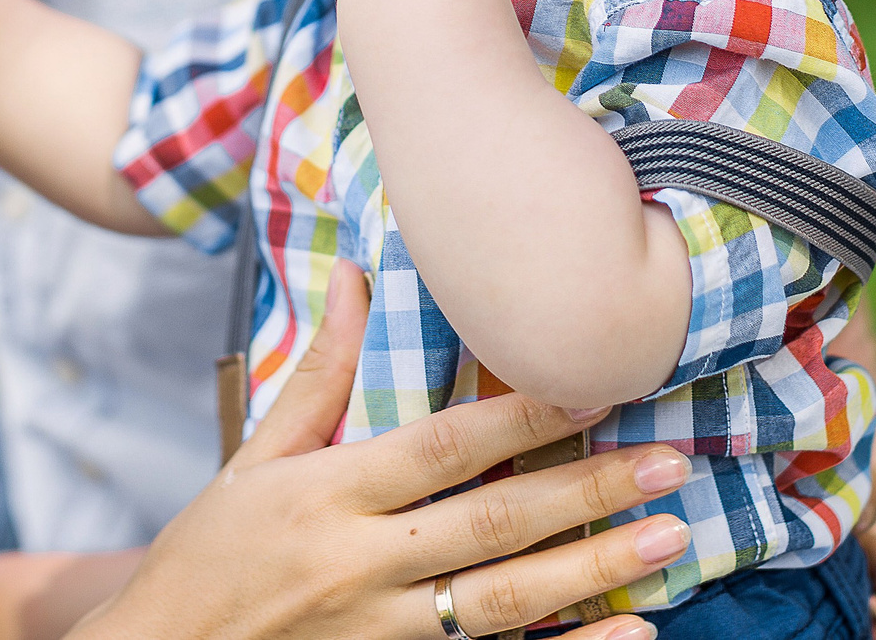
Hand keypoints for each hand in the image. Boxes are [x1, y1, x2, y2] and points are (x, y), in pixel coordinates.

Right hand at [83, 263, 686, 639]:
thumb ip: (319, 373)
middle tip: (668, 464)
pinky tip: (628, 636)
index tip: (595, 386)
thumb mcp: (253, 460)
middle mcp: (358, 564)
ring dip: (592, 570)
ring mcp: (379, 634)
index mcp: (325, 494)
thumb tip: (354, 273)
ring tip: (665, 538)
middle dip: (585, 492)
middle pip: (491, 524)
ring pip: (502, 604)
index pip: (442, 448)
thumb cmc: (207, 556)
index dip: (522, 415)